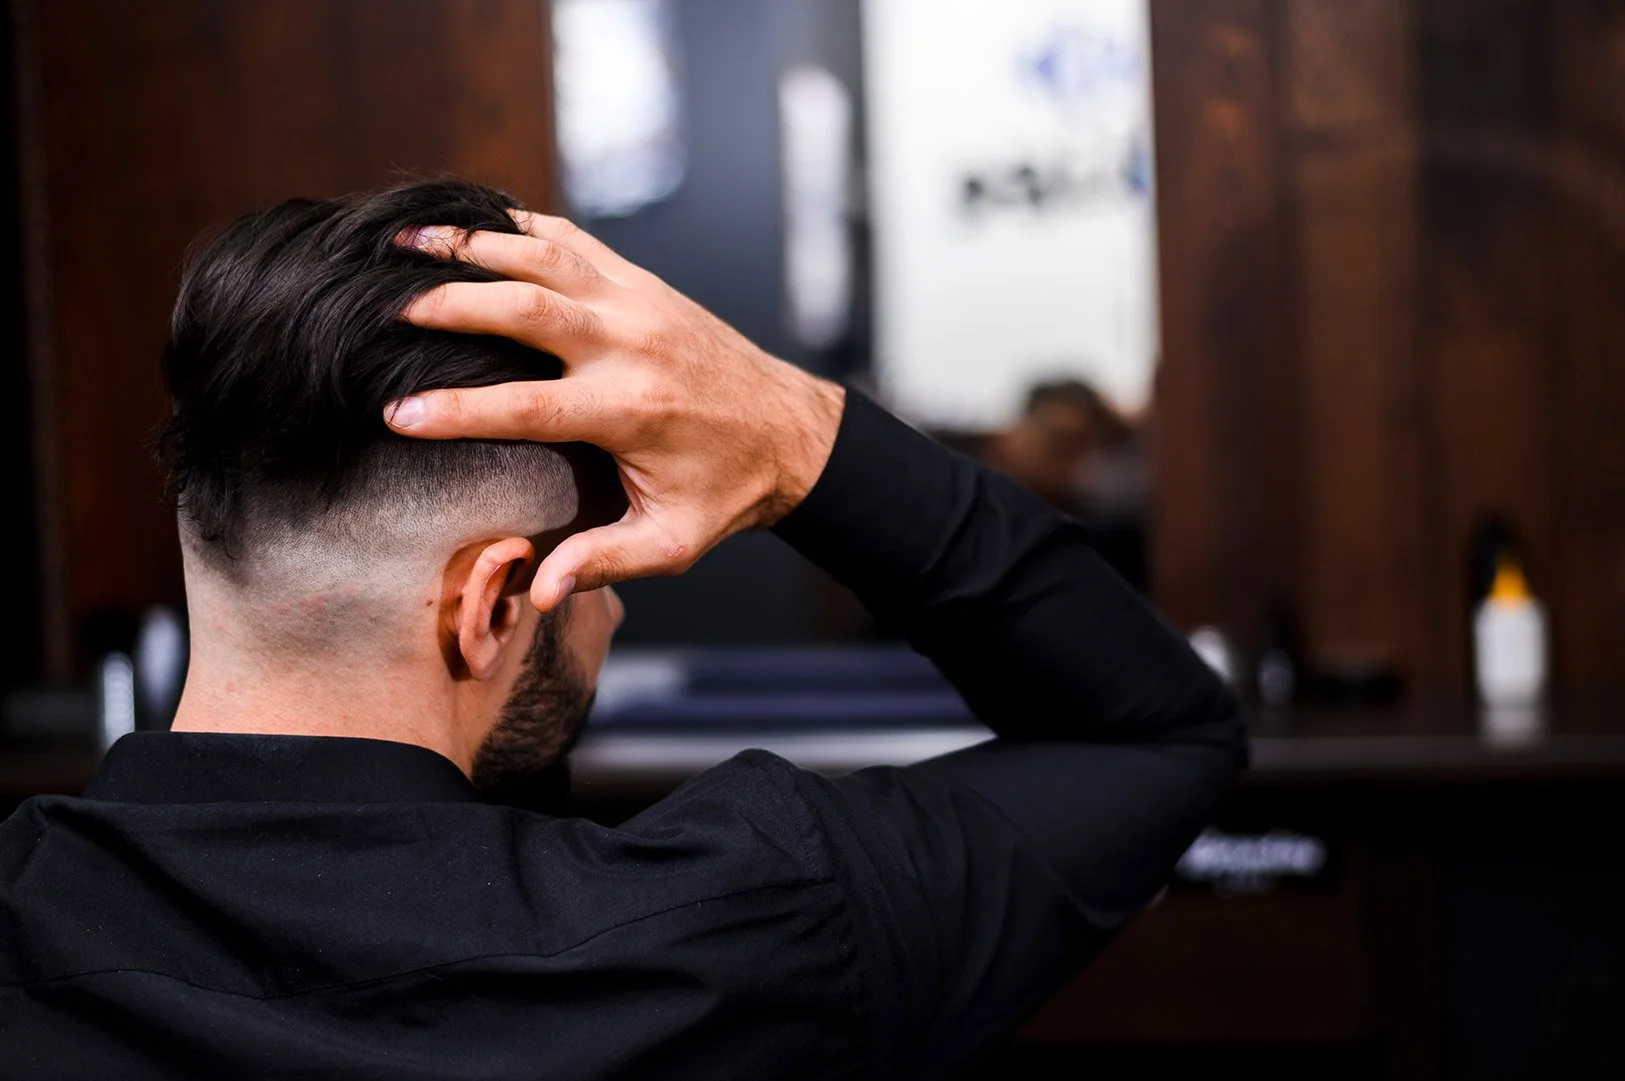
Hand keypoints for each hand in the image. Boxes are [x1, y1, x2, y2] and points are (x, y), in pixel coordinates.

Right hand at [384, 212, 844, 610]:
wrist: (791, 433)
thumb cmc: (727, 492)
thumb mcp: (673, 541)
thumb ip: (604, 560)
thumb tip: (539, 592)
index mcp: (630, 410)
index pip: (526, 406)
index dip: (457, 412)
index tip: (396, 417)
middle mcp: (631, 344)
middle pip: (524, 309)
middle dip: (449, 304)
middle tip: (385, 310)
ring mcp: (638, 302)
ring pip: (543, 257)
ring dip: (471, 247)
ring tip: (404, 245)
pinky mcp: (644, 283)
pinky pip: (573, 240)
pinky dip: (520, 226)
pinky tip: (472, 223)